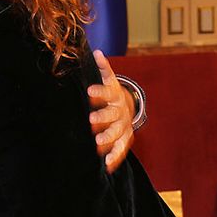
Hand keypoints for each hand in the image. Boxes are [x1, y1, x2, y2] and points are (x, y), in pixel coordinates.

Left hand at [87, 50, 134, 172]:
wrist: (128, 106)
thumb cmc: (111, 94)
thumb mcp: (108, 80)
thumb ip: (103, 68)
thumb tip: (97, 52)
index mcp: (115, 95)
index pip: (106, 92)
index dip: (98, 92)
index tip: (88, 92)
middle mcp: (120, 111)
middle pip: (112, 114)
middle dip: (102, 118)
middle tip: (91, 121)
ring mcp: (124, 125)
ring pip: (118, 133)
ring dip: (109, 139)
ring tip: (98, 145)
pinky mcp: (126, 138)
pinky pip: (122, 149)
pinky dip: (115, 156)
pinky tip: (107, 165)